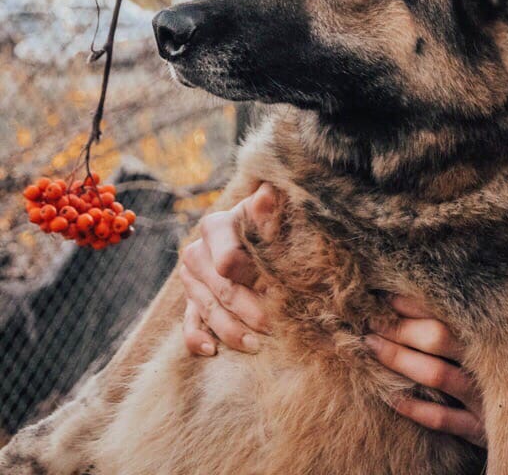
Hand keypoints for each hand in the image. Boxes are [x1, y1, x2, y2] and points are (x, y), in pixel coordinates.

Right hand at [180, 183, 276, 355]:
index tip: (280, 291)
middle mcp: (197, 252)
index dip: (255, 278)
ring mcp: (191, 279)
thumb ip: (269, 208)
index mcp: (214, 227)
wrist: (252, 233)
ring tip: (257, 345)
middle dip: (251, 310)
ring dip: (232, 331)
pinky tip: (212, 351)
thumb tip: (269, 195)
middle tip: (276, 326)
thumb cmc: (266, 223)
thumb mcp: (269, 212)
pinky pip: (189, 324)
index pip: (228, 261)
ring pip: (208, 310)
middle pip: (222, 289)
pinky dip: (197, 339)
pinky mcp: (190, 301)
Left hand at [365, 296, 485, 448]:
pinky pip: (445, 420)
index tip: (383, 293)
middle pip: (437, 338)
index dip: (413, 302)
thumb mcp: (504, 339)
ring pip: (436, 375)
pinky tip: (392, 397)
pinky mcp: (484, 429)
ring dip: (400, 360)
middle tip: (369, 318)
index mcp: (492, 334)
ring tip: (372, 346)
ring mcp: (485, 397)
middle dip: (400, 328)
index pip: (446, 310)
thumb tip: (434, 285)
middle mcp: (488, 362)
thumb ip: (476, 320)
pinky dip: (417, 408)